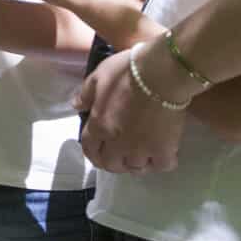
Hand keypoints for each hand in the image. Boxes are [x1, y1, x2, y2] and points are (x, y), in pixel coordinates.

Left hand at [74, 46, 185, 173]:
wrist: (162, 73)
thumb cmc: (127, 71)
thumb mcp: (99, 76)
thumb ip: (86, 94)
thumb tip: (76, 106)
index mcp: (100, 126)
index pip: (89, 149)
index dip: (92, 151)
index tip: (98, 149)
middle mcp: (118, 143)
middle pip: (111, 165)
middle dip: (112, 161)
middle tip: (119, 153)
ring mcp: (141, 149)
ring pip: (135, 169)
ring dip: (134, 163)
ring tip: (139, 154)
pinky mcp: (164, 149)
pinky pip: (160, 166)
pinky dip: (159, 163)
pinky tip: (159, 153)